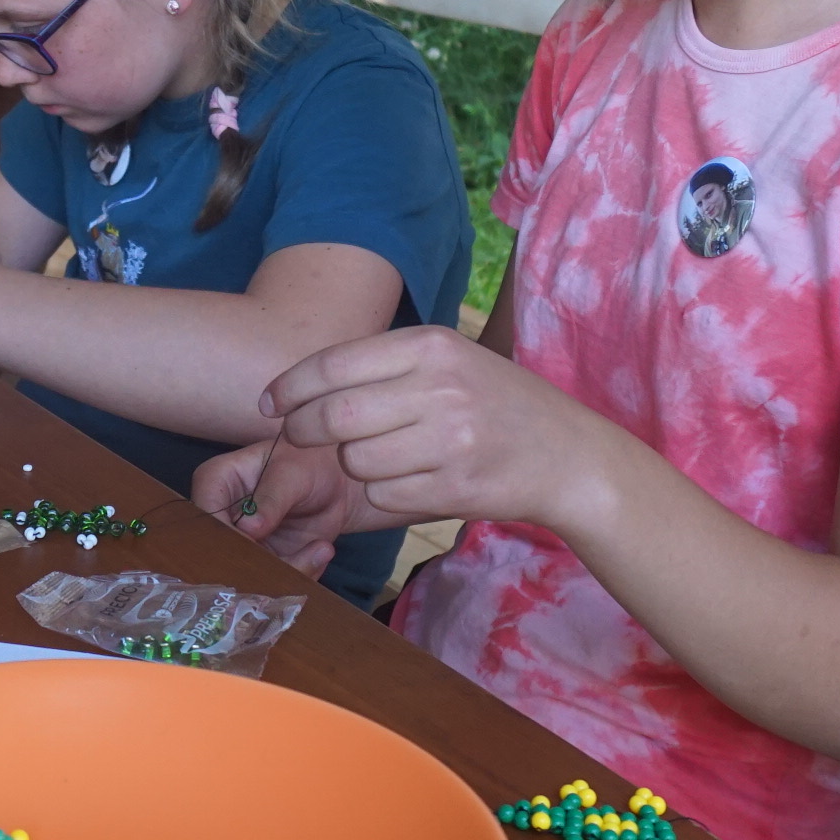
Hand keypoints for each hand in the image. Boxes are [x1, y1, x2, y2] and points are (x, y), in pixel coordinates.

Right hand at [192, 436, 375, 579]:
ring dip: (287, 570)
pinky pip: (273, 582)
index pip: (204, 516)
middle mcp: (221, 517)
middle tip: (294, 560)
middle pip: (220, 554)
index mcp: (215, 482)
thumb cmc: (308, 462)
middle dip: (257, 565)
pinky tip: (321, 551)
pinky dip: (299, 574)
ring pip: (248, 575)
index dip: (225, 537)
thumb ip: (271, 498)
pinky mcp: (263, 563)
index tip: (257, 544)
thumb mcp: (293, 473)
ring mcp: (241, 543)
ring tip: (321, 548)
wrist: (335, 482)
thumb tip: (248, 528)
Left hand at [263, 324, 625, 533]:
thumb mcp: (450, 360)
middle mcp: (439, 389)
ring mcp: (450, 441)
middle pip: (333, 416)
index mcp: (432, 346)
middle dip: (302, 430)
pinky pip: (383, 493)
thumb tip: (299, 384)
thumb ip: (383, 365)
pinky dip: (382, 491)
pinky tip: (408, 478)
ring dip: (351, 464)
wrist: (568, 455)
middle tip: (299, 436)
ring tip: (378, 455)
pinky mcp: (455, 488)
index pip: (333, 364)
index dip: (289, 387)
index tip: (271, 403)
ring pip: (355, 460)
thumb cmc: (497, 402)